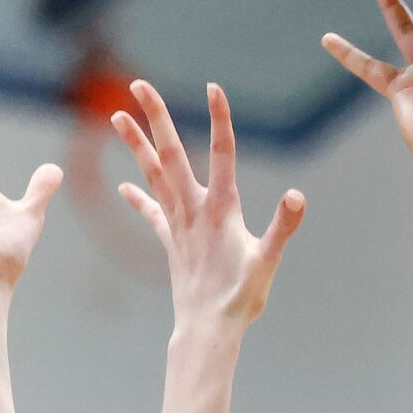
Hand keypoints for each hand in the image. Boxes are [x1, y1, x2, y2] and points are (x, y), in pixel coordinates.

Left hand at [109, 79, 306, 328]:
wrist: (207, 329)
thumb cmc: (241, 298)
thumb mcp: (269, 261)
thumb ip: (283, 226)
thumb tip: (297, 196)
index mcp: (221, 209)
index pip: (222, 154)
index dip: (220, 119)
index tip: (213, 87)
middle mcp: (194, 209)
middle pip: (171, 153)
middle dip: (156, 116)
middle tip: (139, 83)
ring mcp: (178, 224)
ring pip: (154, 174)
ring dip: (136, 144)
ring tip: (116, 116)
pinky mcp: (172, 242)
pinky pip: (152, 213)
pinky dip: (139, 197)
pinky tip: (124, 185)